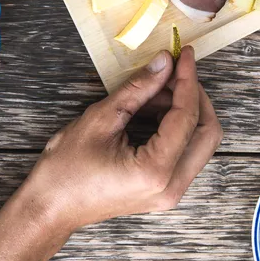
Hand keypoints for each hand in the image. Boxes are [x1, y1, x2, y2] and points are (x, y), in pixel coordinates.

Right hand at [22, 47, 221, 231]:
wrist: (51, 207)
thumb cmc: (67, 168)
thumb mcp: (101, 118)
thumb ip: (137, 89)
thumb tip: (164, 62)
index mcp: (156, 171)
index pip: (187, 117)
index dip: (188, 80)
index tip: (185, 53)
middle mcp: (171, 187)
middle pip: (207, 133)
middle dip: (194, 95)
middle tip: (174, 69)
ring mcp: (170, 192)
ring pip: (198, 142)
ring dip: (184, 109)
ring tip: (153, 88)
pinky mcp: (163, 189)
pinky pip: (184, 152)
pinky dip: (175, 125)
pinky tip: (151, 107)